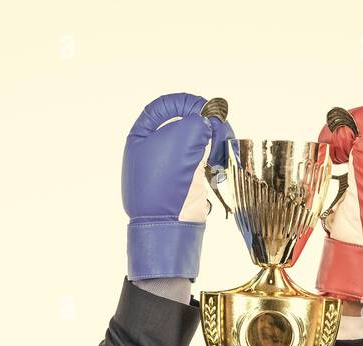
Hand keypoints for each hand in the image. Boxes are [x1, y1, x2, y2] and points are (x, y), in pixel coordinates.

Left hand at [122, 92, 234, 281]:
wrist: (169, 224)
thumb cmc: (166, 180)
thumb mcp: (180, 140)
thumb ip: (196, 121)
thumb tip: (208, 122)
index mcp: (141, 137)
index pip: (162, 108)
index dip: (183, 103)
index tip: (201, 109)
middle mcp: (153, 150)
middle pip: (182, 124)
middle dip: (203, 123)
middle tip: (218, 127)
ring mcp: (170, 167)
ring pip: (195, 142)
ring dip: (211, 140)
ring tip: (222, 145)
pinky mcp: (186, 180)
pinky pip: (201, 160)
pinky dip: (213, 157)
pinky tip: (219, 161)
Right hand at [313, 104, 362, 308]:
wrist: (360, 252)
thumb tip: (352, 128)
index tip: (360, 124)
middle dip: (357, 126)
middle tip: (341, 135)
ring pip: (360, 140)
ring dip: (344, 137)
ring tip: (333, 147)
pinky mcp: (356, 182)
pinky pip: (348, 156)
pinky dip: (337, 151)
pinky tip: (331, 156)